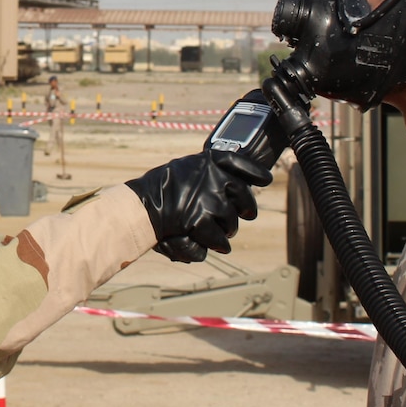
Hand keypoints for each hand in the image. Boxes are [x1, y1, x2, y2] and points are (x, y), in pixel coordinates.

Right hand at [124, 150, 272, 262]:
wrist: (140, 206)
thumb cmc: (158, 188)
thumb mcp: (185, 169)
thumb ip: (207, 174)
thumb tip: (230, 183)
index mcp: (208, 161)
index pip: (241, 164)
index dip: (256, 173)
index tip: (266, 180)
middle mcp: (214, 177)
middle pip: (244, 197)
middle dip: (246, 209)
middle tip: (244, 216)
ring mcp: (209, 200)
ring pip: (232, 222)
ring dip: (226, 230)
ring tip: (216, 232)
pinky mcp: (202, 221)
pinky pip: (220, 240)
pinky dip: (216, 245)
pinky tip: (213, 244)